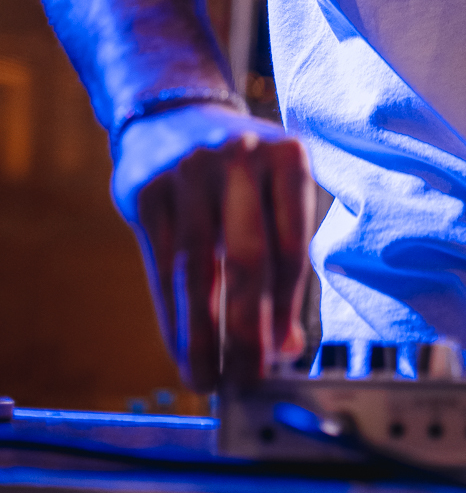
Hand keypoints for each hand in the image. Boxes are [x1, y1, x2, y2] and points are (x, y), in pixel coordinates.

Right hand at [122, 107, 314, 388]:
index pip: (291, 244)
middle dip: (249, 327)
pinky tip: (181, 349)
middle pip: (248, 257)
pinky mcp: (148, 190)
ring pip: (199, 270)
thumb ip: (283, 257)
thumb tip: (285, 345)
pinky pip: (162, 268)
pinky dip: (172, 317)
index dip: (287, 306)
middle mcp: (241, 155)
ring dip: (204, 335)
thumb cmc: (240, 170)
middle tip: (249, 377)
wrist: (174, 113)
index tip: (283, 353)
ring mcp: (190, 170)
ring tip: (210, 379)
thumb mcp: (273, 190)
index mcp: (288, 156)